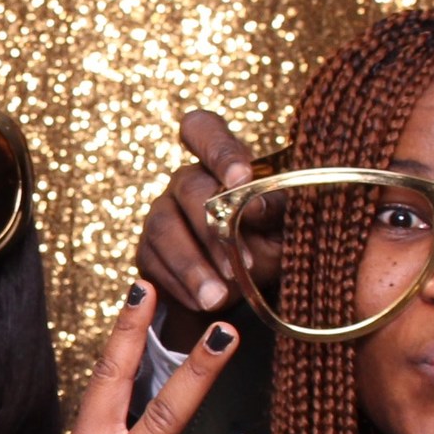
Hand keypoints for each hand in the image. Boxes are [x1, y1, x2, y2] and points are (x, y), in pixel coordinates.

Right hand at [136, 110, 273, 348]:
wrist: (249, 291)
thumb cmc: (273, 246)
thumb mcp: (284, 227)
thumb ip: (274, 210)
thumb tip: (255, 205)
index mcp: (221, 163)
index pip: (204, 130)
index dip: (218, 149)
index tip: (241, 177)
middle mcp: (186, 182)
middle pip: (188, 187)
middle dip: (212, 229)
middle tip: (238, 266)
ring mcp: (162, 215)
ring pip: (164, 228)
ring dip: (192, 265)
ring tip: (218, 298)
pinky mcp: (149, 251)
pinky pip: (153, 263)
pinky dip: (180, 285)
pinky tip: (204, 303)